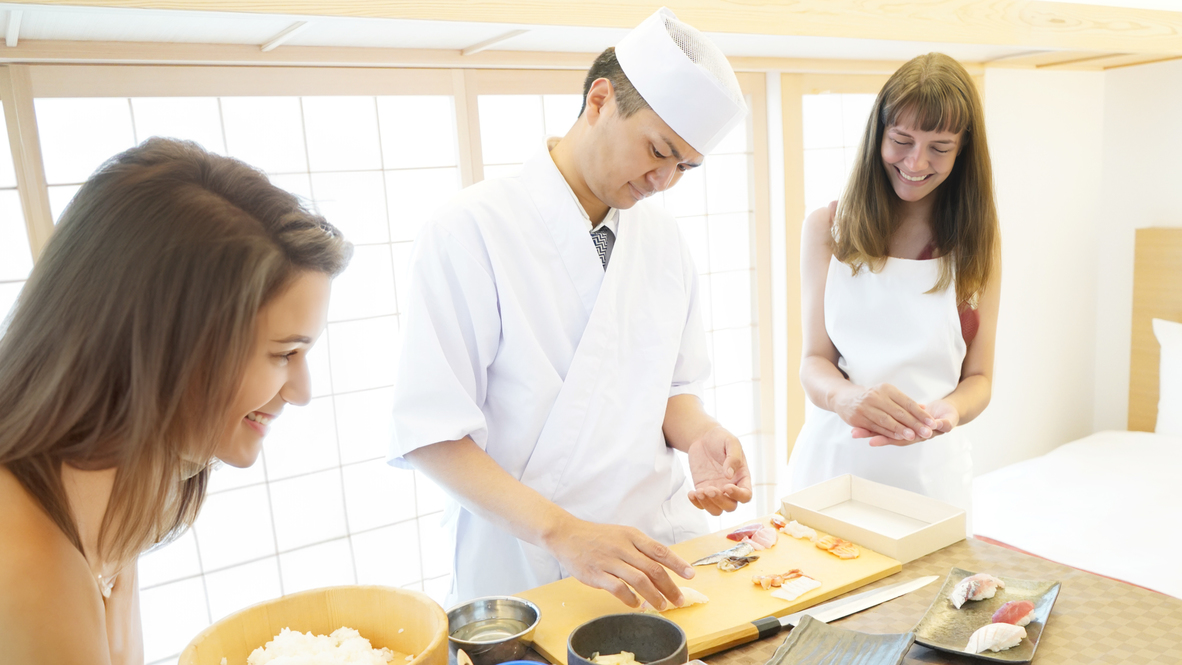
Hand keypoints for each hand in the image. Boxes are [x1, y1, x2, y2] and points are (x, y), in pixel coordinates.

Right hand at [544, 516, 693, 610]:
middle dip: (669, 587)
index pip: (660, 550)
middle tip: (678, 599)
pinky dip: (630, 598)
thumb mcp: (622, 535)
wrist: (566, 534)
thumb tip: (662, 566)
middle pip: (653, 569)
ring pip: (639, 580)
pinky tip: (636, 603)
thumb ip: (640, 549)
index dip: (677, 564)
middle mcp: (623, 547)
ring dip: (654, 595)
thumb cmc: (597, 537)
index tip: (690, 574)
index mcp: (632, 536)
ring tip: (661, 606)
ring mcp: (609, 561)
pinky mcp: (596, 573)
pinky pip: (618, 588)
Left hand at [686, 426, 752, 514]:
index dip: (738, 495)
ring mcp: (716, 490)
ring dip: (708, 505)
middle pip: (730, 506)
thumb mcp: (731, 442)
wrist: (703, 437)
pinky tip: (691, 493)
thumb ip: (733, 457)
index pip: (746, 495)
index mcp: (742, 478)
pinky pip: (701, 504)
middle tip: (709, 489)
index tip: (727, 486)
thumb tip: (729, 476)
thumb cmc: (721, 438)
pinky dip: (696, 503)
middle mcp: (730, 487)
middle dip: (720, 501)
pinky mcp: (703, 489)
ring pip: (716, 510)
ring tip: (699, 491)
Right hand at [835, 383, 936, 442]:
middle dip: (914, 423)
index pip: (907, 402)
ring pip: (887, 420)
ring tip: (914, 436)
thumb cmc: (869, 397)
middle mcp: (876, 396)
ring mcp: (865, 407)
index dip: (920, 413)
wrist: (842, 397)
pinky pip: (876, 427)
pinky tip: (898, 437)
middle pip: (899, 412)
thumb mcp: (886, 394)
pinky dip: (888, 433)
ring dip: (901, 430)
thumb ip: (903, 402)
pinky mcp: (858, 417)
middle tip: (927, 432)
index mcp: (886, 389)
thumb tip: (924, 408)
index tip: (932, 422)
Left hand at [852, 398, 959, 446]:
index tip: (872, 440)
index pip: (901, 438)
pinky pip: (887, 424)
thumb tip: (942, 425)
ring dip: (869, 431)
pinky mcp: (902, 422)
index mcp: (920, 435)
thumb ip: (945, 423)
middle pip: (889, 436)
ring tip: (853, 432)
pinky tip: (861, 425)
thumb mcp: (950, 419)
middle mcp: (911, 435)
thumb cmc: (949, 416)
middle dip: (872, 435)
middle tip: (855, 434)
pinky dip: (875, 425)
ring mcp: (906, 430)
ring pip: (885, 431)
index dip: (888, 438)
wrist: (947, 413)